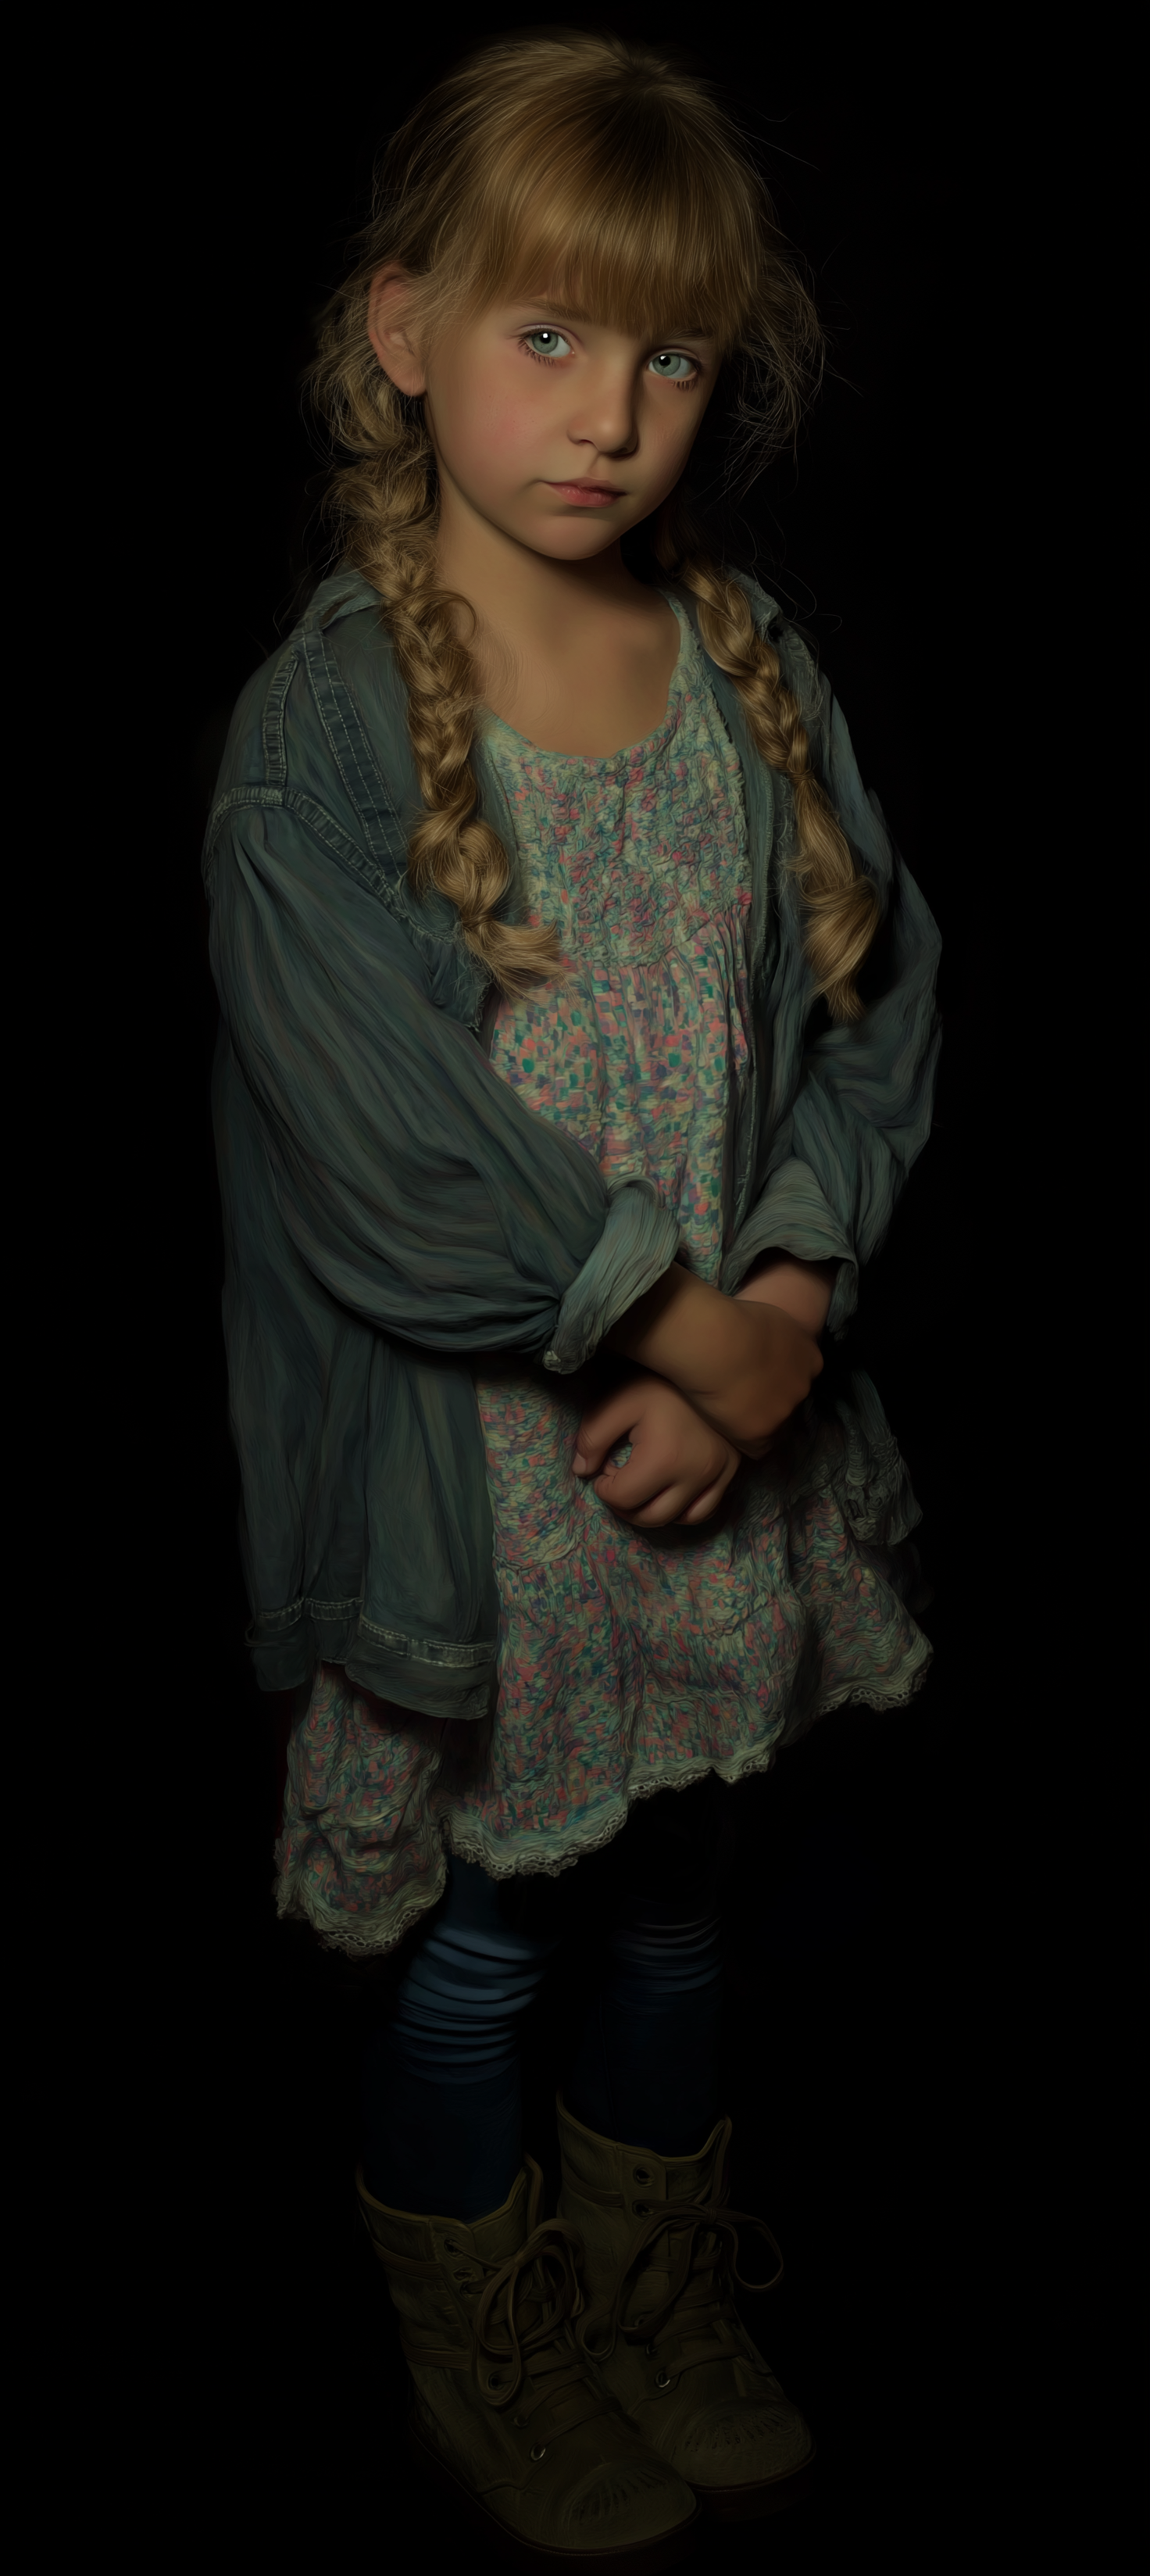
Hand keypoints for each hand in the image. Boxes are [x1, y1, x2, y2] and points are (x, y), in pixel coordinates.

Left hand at [572, 1373, 740, 1526]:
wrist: (704, 1362)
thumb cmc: (655, 1381)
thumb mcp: (616, 1402)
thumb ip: (592, 1438)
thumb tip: (582, 1471)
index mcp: (665, 1458)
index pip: (624, 1498)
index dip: (604, 1488)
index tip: (603, 1469)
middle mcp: (696, 1473)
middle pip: (651, 1516)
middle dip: (626, 1505)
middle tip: (618, 1481)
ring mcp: (718, 1473)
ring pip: (680, 1518)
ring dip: (653, 1511)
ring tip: (640, 1487)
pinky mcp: (731, 1469)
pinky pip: (705, 1510)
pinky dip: (683, 1510)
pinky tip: (669, 1491)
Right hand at [606, 1264, 822, 1458]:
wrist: (716, 1341)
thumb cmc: (732, 1318)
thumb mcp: (770, 1318)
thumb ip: (777, 1336)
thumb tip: (766, 1342)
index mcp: (811, 1357)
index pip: (801, 1378)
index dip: (778, 1380)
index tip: (756, 1377)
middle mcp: (805, 1387)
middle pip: (790, 1403)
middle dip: (770, 1402)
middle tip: (738, 1394)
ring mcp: (786, 1412)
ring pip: (773, 1426)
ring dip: (754, 1421)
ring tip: (724, 1409)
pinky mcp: (763, 1434)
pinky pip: (757, 1448)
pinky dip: (740, 1439)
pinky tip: (721, 1424)